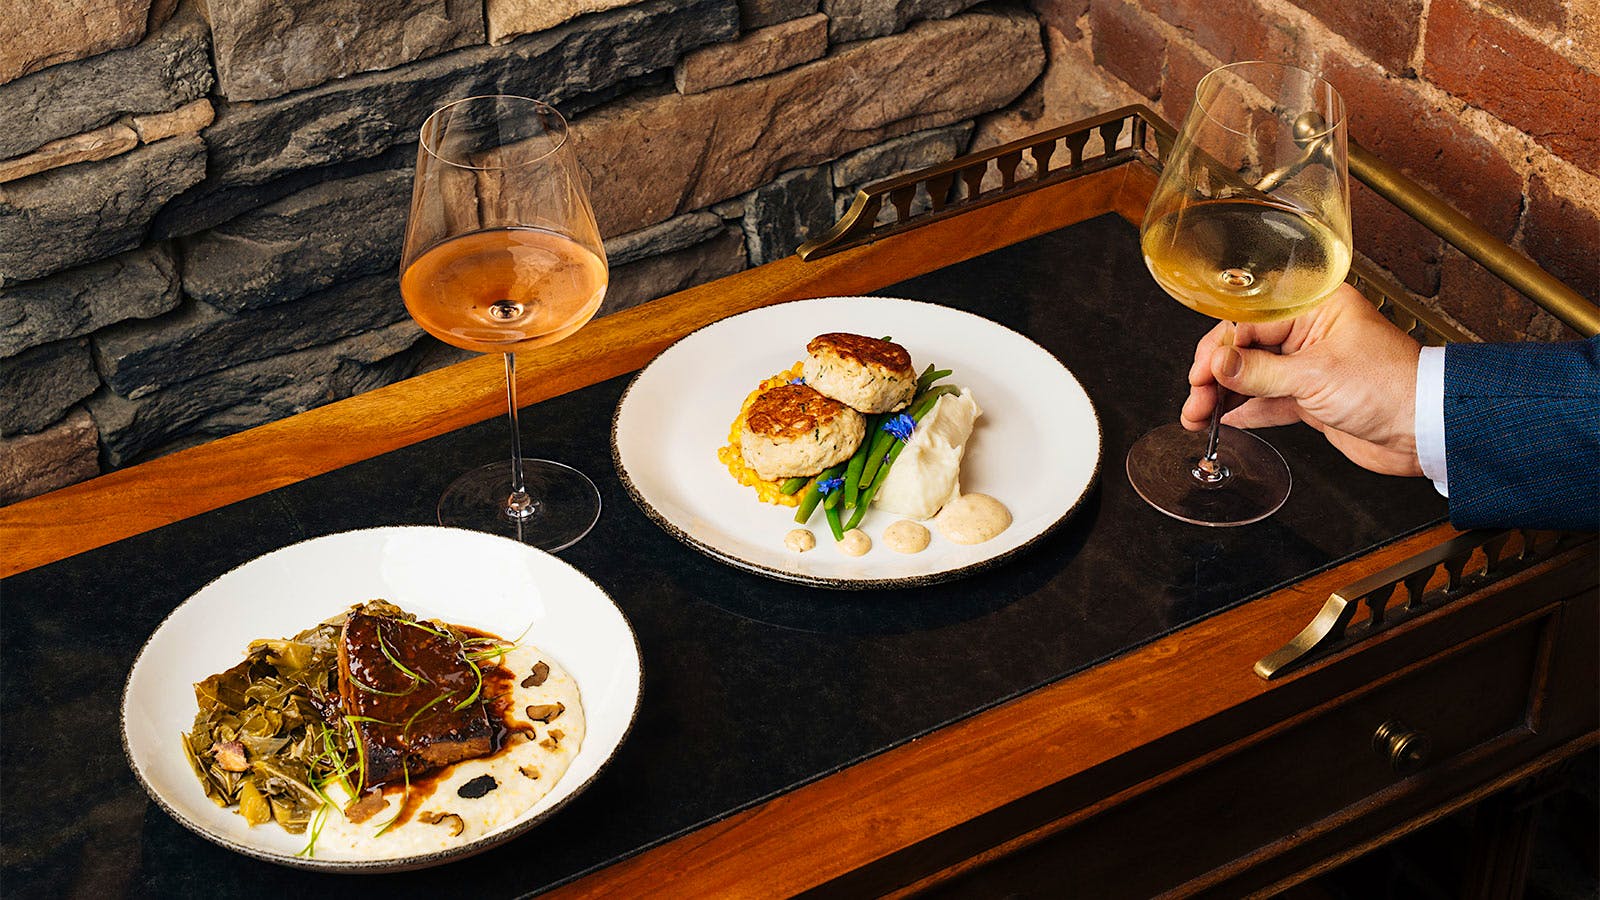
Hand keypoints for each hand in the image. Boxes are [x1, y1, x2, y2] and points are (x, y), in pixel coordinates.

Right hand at [1182, 283, 1424, 476]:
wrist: (1427, 429)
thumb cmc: (1392, 387)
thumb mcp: (1315, 376)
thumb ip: (1259, 372)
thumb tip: (1216, 365)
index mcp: (1316, 308)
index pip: (1250, 322)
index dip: (1219, 349)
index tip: (1199, 374)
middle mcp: (1310, 333)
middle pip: (1245, 350)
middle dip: (1214, 376)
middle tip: (1195, 400)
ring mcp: (1310, 366)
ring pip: (1252, 377)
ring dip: (1223, 397)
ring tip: (1199, 417)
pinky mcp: (1312, 398)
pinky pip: (1267, 400)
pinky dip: (1245, 410)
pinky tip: (1223, 419)